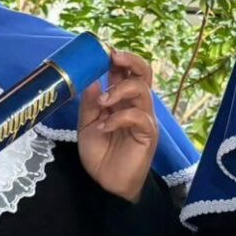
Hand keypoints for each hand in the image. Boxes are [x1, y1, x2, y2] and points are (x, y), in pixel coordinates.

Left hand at [78, 49, 158, 201]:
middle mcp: (136, 105)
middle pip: (144, 73)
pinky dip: (119, 118)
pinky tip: (104, 127)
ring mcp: (144, 118)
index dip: (119, 59)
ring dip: (119, 91)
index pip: (126, 72)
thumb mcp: (86, 125)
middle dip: (131, 61)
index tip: (105, 51)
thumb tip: (94, 81)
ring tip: (103, 104)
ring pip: (142, 91)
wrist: (107, 184)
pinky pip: (138, 116)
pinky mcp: (148, 133)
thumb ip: (90, 104)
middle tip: (114, 58)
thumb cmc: (100, 154)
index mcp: (121, 100)